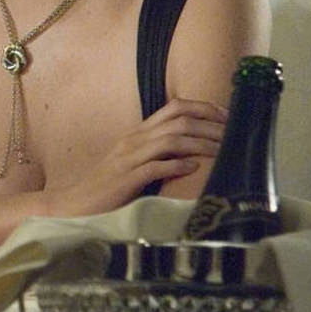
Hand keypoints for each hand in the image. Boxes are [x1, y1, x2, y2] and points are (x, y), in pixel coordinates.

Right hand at [49, 97, 225, 215]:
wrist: (75, 203)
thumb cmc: (108, 187)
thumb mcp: (133, 163)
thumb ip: (157, 154)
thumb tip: (192, 154)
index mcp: (137, 134)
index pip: (174, 107)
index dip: (204, 108)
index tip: (227, 117)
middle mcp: (134, 140)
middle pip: (179, 119)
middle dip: (211, 124)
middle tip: (235, 133)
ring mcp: (129, 158)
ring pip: (172, 139)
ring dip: (202, 143)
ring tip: (223, 150)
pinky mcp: (126, 179)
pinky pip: (156, 166)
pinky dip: (178, 165)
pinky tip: (194, 168)